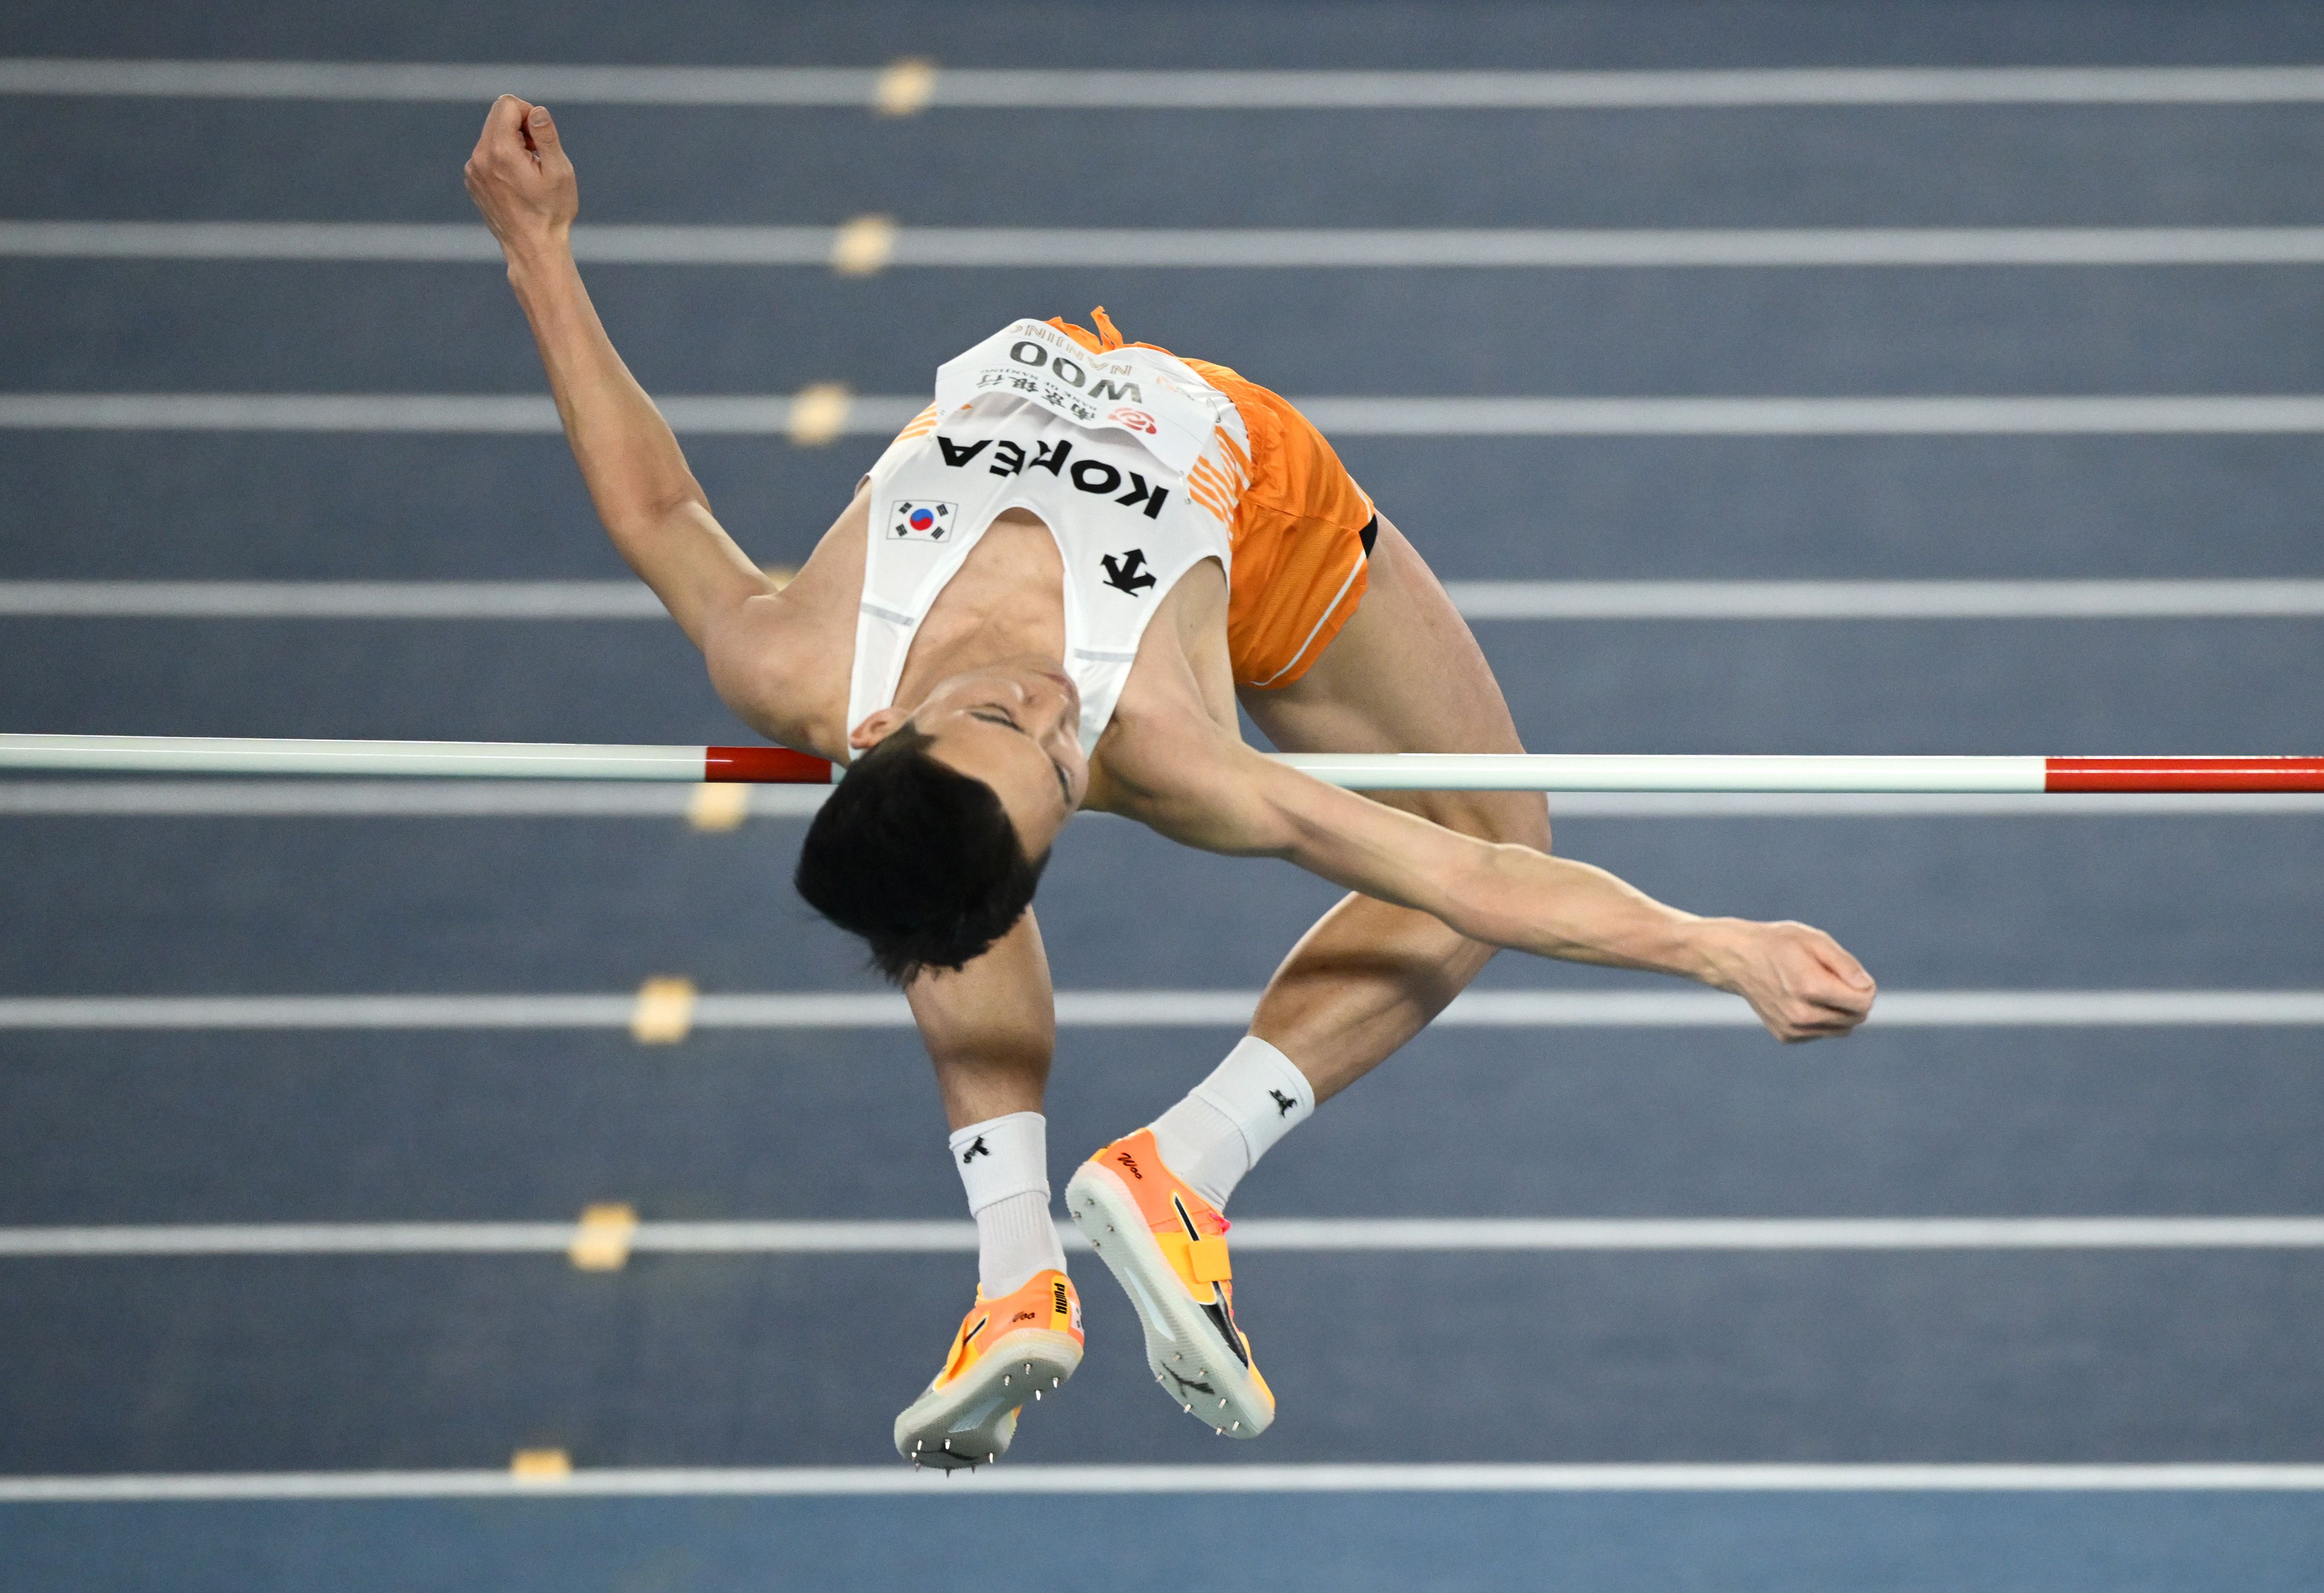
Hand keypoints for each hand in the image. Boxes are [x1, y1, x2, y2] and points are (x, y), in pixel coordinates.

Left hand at [464, 96, 577, 259]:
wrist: (533, 248)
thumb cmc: (551, 212)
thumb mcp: (559, 171)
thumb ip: (546, 135)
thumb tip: (537, 110)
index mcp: (500, 150)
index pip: (507, 104)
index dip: (529, 113)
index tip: (541, 139)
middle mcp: (480, 157)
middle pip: (497, 116)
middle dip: (520, 126)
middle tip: (538, 154)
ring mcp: (473, 170)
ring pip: (491, 135)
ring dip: (512, 143)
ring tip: (529, 171)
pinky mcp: (473, 180)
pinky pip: (486, 153)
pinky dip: (503, 158)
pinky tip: (518, 182)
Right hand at [1699, 918, 1875, 1041]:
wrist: (1737, 959)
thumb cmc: (1779, 944)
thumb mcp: (1815, 940)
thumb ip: (1845, 964)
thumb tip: (1867, 987)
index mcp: (1811, 987)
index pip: (1864, 1002)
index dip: (1865, 985)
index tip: (1846, 972)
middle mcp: (1802, 1014)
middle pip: (1857, 1017)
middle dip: (1854, 998)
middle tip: (1831, 977)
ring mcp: (1793, 1029)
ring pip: (1843, 1028)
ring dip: (1840, 1010)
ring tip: (1816, 988)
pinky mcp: (1787, 1036)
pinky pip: (1824, 1032)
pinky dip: (1822, 1018)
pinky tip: (1802, 999)